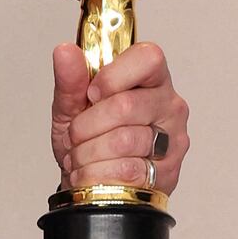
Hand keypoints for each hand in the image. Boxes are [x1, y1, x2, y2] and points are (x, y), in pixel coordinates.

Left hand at [49, 41, 189, 194]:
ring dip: (88, 153)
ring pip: (124, 141)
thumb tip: (64, 51)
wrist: (94, 187)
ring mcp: (173, 139)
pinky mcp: (169, 171)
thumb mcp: (70, 107)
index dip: (113, 75)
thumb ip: (69, 80)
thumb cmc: (88, 140)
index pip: (148, 58)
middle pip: (125, 105)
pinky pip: (127, 170)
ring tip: (80, 157)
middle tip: (74, 136)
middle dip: (86, 125)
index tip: (91, 94)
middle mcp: (168, 105)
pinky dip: (97, 173)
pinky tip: (91, 172)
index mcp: (150, 79)